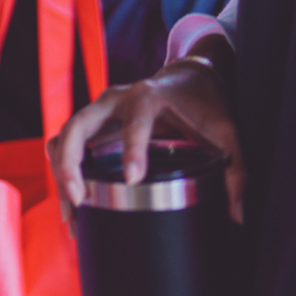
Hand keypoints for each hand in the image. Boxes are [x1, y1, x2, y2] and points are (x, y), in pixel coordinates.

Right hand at [51, 52, 245, 222]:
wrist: (186, 79)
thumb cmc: (203, 104)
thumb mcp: (225, 132)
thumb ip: (234, 171)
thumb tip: (236, 216)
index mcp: (147, 97)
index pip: (135, 121)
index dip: (132, 149)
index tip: (131, 179)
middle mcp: (114, 100)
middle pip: (78, 125)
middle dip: (71, 162)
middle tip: (79, 198)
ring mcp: (98, 111)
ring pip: (64, 136)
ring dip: (60, 172)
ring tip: (71, 211)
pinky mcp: (92, 125)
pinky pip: (64, 143)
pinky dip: (60, 170)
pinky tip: (71, 202)